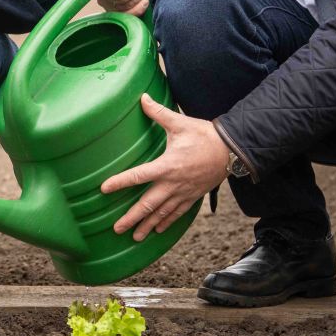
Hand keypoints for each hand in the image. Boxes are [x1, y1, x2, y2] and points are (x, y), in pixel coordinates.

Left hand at [101, 95, 227, 240]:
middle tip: (117, 229)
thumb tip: (142, 97)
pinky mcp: (193, 196)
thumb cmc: (204, 135)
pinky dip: (166, 223)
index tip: (103, 189)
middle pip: (148, 204)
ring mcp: (184, 193)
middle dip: (132, 218)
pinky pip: (177, 213)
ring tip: (134, 238)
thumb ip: (158, 113)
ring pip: (162, 214)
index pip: (138, 176)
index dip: (119, 182)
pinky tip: (158, 230)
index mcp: (167, 165)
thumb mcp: (180, 123)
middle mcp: (173, 183)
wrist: (232, 150)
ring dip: (147, 226)